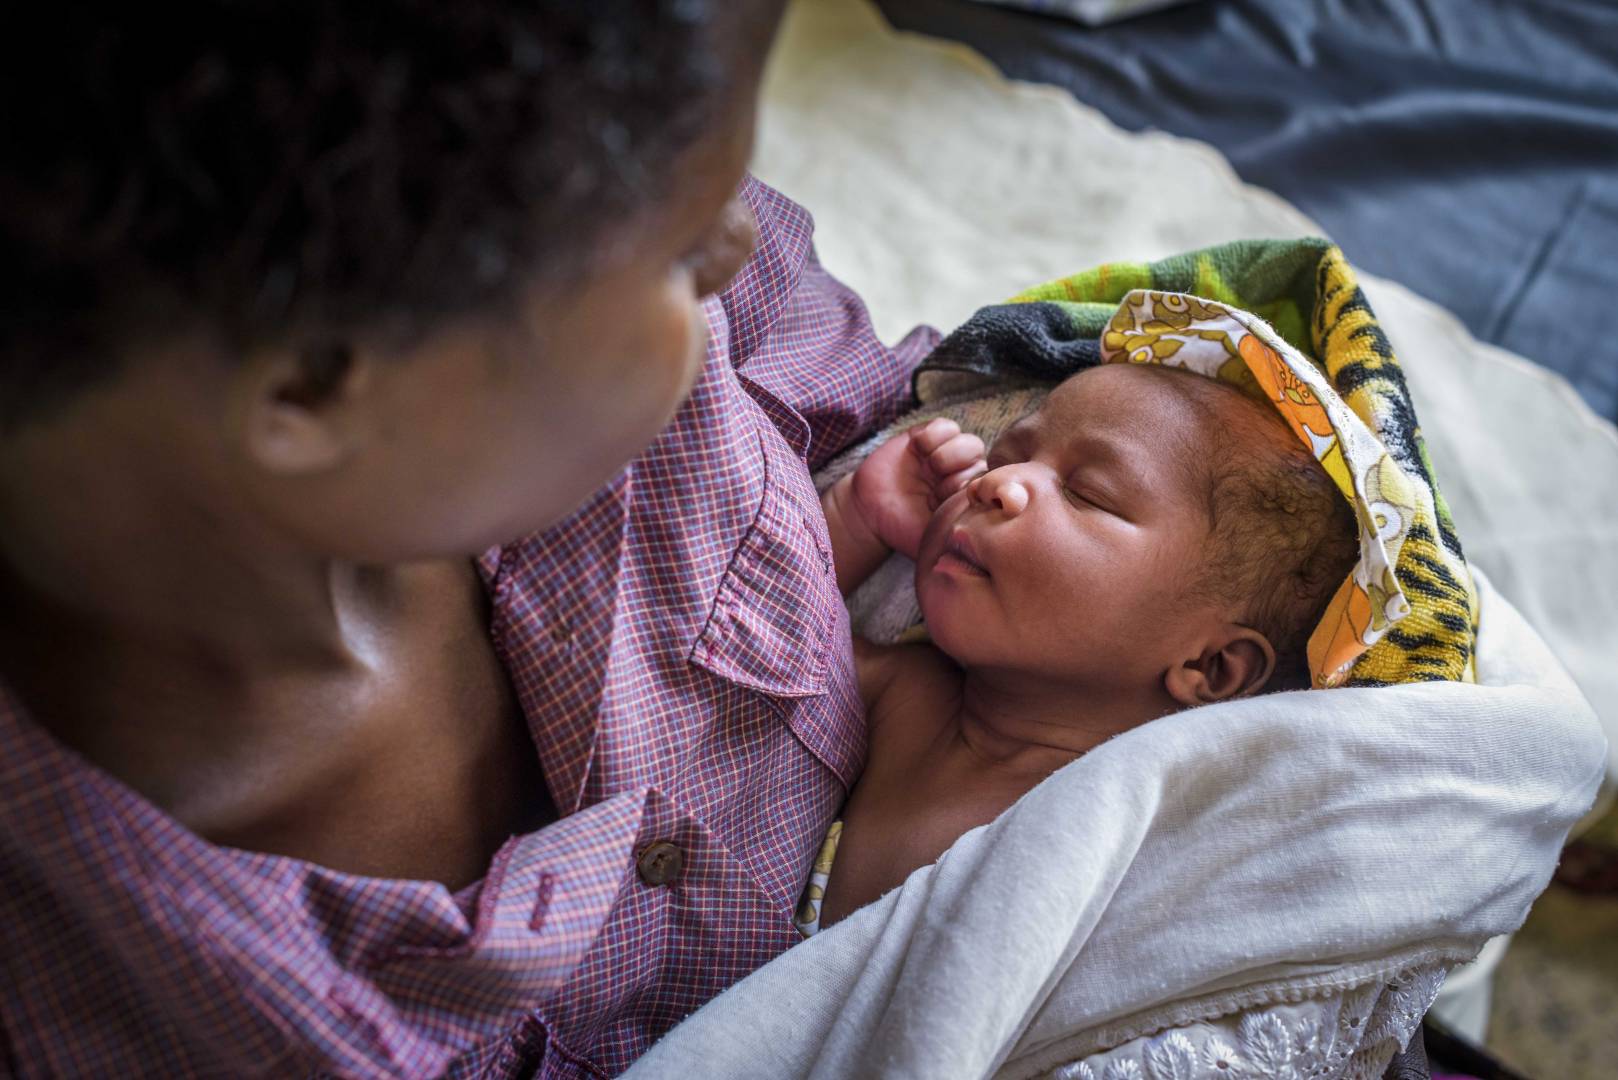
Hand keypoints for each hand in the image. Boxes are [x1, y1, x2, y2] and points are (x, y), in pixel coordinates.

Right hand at [847, 418, 985, 559]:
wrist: (869, 513)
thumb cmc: (903, 529)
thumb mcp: (936, 539)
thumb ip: (962, 537)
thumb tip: (989, 540)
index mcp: (969, 497)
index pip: (990, 483)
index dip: (968, 489)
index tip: (942, 501)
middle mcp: (962, 474)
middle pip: (982, 461)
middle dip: (956, 472)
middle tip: (934, 487)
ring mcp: (946, 454)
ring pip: (969, 441)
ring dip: (947, 455)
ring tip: (927, 468)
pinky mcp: (927, 437)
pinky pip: (945, 426)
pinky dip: (932, 436)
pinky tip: (918, 451)